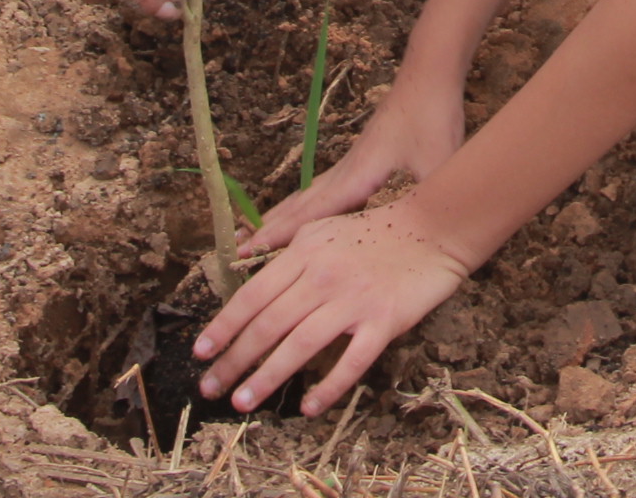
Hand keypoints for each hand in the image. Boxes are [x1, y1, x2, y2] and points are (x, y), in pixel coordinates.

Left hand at [197, 201, 466, 417]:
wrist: (435, 228)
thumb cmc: (377, 232)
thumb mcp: (324, 230)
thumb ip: (289, 253)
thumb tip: (250, 276)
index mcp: (305, 252)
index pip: (253, 295)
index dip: (223, 326)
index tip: (201, 352)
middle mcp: (324, 276)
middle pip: (268, 325)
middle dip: (234, 360)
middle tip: (211, 388)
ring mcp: (354, 300)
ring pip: (300, 346)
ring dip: (267, 377)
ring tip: (244, 401)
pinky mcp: (384, 321)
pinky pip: (351, 362)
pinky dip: (327, 387)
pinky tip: (308, 407)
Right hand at [249, 71, 467, 253]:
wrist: (427, 76)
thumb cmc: (432, 119)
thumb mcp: (438, 165)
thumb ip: (430, 202)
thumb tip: (431, 238)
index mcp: (358, 176)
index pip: (311, 213)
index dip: (279, 234)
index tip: (248, 250)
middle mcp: (345, 171)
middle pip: (298, 205)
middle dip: (267, 229)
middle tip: (236, 250)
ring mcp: (349, 163)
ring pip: (306, 195)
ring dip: (280, 216)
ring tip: (253, 233)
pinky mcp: (358, 158)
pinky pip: (320, 189)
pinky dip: (301, 205)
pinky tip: (300, 211)